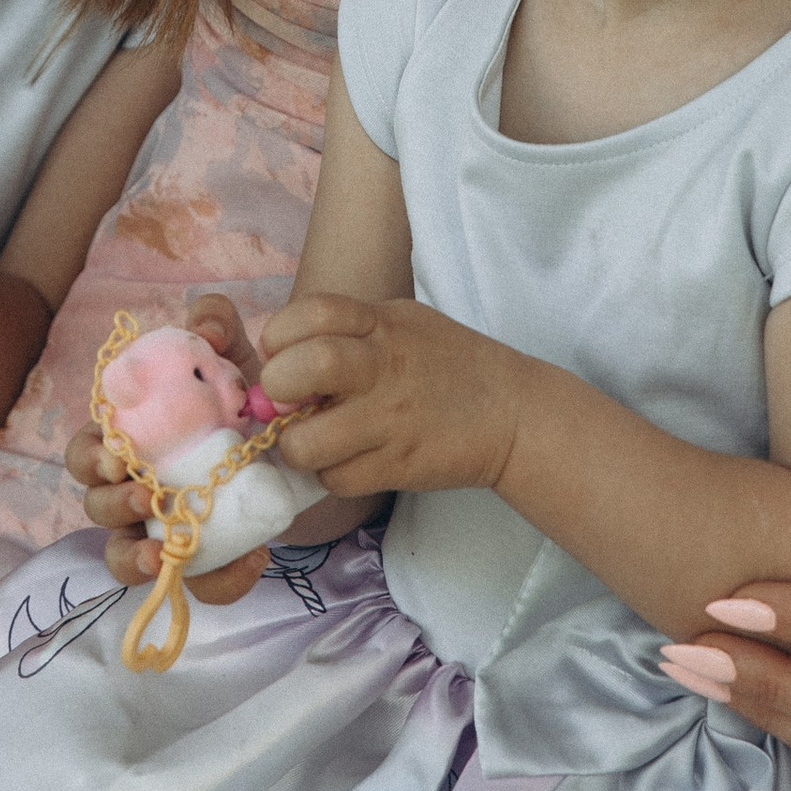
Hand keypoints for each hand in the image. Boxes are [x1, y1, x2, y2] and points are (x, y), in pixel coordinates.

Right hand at [68, 296, 270, 601]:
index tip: (117, 456)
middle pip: (97, 506)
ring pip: (125, 558)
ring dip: (135, 559)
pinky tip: (253, 559)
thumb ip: (215, 323)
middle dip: (112, 505)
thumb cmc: (239, 396)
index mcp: (129, 440)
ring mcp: (164, 531)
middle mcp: (135, 489)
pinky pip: (201, 585)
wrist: (298, 441)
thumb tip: (204, 327)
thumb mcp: (232, 355)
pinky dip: (222, 581)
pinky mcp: (206, 562)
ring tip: (166, 553)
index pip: (86, 453)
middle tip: (144, 498)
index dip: (91, 458)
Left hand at [258, 294, 524, 501]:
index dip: (279, 335)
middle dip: (278, 387)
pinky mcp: (399, 466)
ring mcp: (390, 420)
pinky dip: (331, 474)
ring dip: (298, 446)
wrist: (511, 412)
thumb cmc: (447, 362)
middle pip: (304, 368)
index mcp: (381, 323)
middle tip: (288, 401)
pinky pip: (337, 479)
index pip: (311, 311)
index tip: (281, 354)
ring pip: (308, 442)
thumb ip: (348, 332)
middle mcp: (384, 366)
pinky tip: (347, 461)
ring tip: (313, 440)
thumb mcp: (401, 322)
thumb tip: (282, 355)